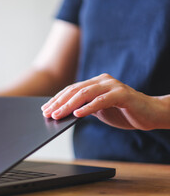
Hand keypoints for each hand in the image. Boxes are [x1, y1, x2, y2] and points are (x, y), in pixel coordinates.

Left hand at [41, 73, 166, 129]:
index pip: (72, 89)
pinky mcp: (122, 94)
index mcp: (95, 83)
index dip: (57, 99)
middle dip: (59, 102)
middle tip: (47, 112)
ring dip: (69, 106)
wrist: (150, 114)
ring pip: (85, 94)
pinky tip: (77, 115)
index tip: (45, 108)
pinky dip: (88, 108)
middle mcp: (102, 80)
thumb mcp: (99, 110)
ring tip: (57, 115)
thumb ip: (85, 107)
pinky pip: (101, 101)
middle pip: (75, 90)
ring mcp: (112, 86)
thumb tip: (64, 113)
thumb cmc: (123, 112)